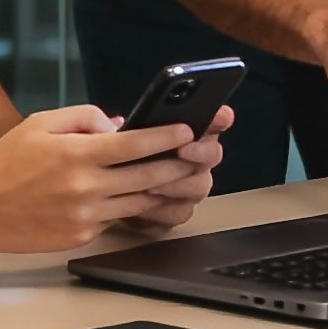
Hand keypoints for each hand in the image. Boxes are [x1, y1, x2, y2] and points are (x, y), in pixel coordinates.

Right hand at [0, 105, 199, 252]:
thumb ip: (83, 117)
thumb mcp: (41, 123)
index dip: (165, 136)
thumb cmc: (6, 161)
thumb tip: (117, 125)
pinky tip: (147, 197)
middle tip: (199, 155)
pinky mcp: (81, 236)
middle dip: (178, 165)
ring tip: (184, 176)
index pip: (134, 144)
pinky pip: (116, 219)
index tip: (186, 129)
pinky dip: (134, 207)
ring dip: (164, 189)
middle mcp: (86, 187)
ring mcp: (86, 216)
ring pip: (139, 202)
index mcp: (77, 154)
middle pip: (147, 176)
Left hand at [118, 105, 233, 234]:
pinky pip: (180, 213)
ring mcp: (190, 187)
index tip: (221, 115)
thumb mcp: (109, 133)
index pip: (212, 120)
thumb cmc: (114, 156)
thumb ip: (110, 123)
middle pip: (213, 154)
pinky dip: (163, 210)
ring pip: (199, 187)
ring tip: (154, 184)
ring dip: (178, 185)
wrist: (105, 194)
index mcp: (185, 131)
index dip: (219, 117)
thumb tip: (115, 122)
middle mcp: (194, 159)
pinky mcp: (177, 212)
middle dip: (200, 152)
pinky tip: (146, 205)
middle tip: (183, 149)